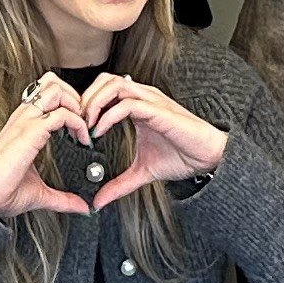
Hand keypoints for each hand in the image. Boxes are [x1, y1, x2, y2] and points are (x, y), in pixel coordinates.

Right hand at [0, 75, 94, 219]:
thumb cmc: (3, 192)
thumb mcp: (39, 192)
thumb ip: (62, 197)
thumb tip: (82, 207)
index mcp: (22, 124)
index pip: (46, 92)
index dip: (68, 102)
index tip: (80, 127)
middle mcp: (23, 118)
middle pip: (52, 82)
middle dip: (75, 97)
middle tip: (84, 122)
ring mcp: (24, 123)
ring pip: (56, 90)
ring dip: (76, 105)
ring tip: (83, 128)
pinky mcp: (29, 133)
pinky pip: (60, 114)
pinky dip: (77, 123)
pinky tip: (82, 140)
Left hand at [74, 71, 228, 206]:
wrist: (208, 157)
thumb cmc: (181, 156)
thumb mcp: (142, 172)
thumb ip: (119, 184)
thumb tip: (99, 202)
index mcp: (137, 104)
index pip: (104, 89)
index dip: (86, 105)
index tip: (75, 129)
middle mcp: (143, 97)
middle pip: (104, 80)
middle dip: (85, 99)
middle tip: (75, 125)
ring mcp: (151, 101)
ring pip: (114, 85)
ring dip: (94, 104)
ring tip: (85, 126)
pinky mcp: (158, 110)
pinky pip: (128, 104)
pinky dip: (108, 116)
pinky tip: (100, 132)